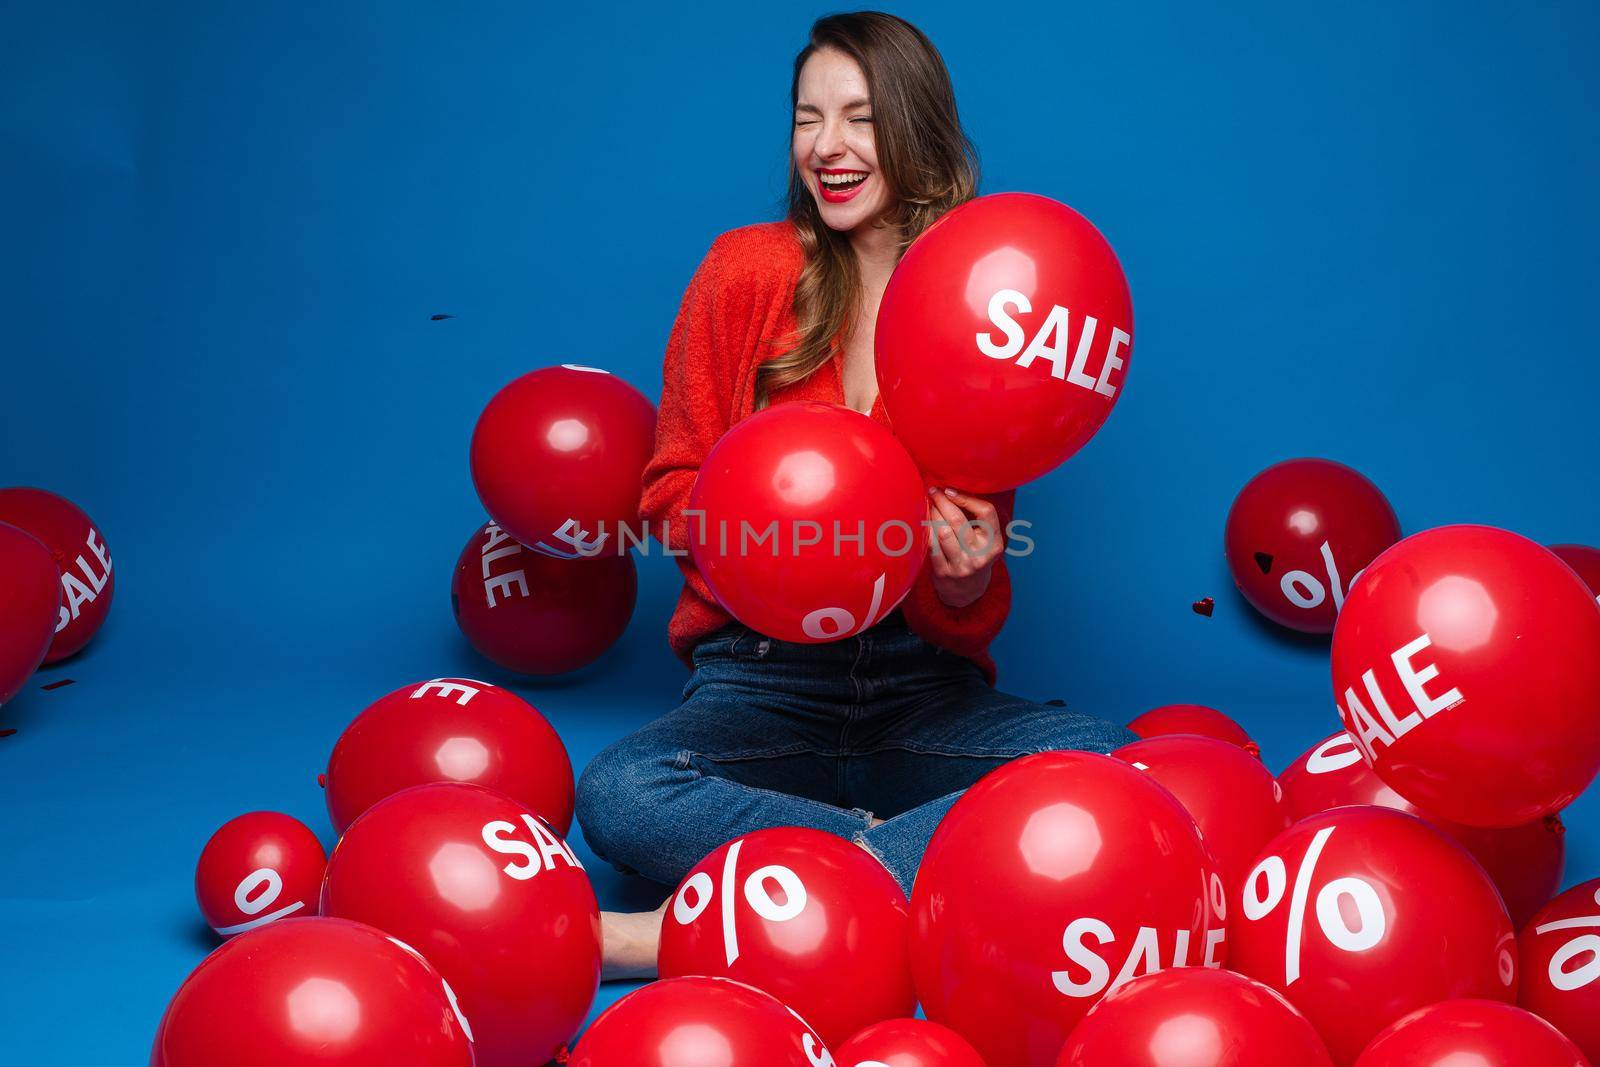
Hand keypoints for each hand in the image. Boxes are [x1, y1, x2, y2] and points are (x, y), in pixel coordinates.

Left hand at [926, 487, 1003, 607]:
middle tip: (933, 491)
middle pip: (959, 521)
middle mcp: (980, 555)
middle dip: (943, 502)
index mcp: (994, 544)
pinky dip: (925, 530)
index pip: (986, 512)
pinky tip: (921, 521)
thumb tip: (953, 489)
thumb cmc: (974, 556)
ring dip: (932, 514)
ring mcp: (961, 566)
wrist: (967, 592)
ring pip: (943, 532)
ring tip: (927, 504)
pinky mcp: (943, 573)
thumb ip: (977, 519)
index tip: (951, 490)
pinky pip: (931, 546)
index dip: (967, 498)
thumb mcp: (986, 541)